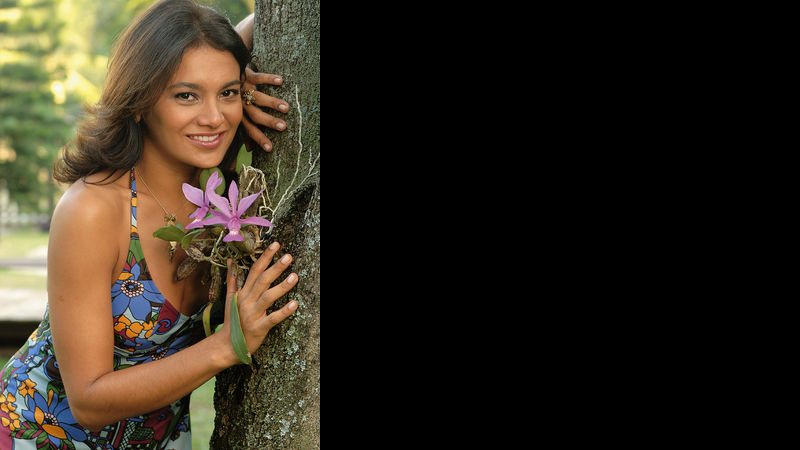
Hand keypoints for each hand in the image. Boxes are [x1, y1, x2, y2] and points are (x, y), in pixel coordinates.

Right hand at [220, 242, 297, 359]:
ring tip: (295, 276)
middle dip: (275, 267)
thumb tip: (230, 260)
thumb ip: (232, 279)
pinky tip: (295, 304)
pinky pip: (273, 318)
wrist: (226, 346)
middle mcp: (247, 301)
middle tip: (288, 256)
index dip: (265, 257)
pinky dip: (284, 311)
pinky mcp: (259, 328)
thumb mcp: (230, 299)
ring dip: (282, 286)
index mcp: (243, 292)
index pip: (255, 270)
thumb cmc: (232, 321)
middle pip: (263, 280)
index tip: (276, 245)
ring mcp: (253, 314)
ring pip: (268, 297)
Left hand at [242, 67, 290, 152]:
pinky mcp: (246, 75)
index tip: (270, 148)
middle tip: (283, 126)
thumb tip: (249, 151)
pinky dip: (268, 79)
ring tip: (286, 108)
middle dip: (269, 121)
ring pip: (258, 98)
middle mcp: (241, 103)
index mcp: (240, 114)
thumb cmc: (236, 98)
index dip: (259, 139)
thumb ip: (242, 132)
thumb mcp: (236, 115)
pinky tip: (280, 81)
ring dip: (272, 103)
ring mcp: (244, 89)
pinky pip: (258, 77)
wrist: (224, 74)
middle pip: (256, 115)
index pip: (250, 129)